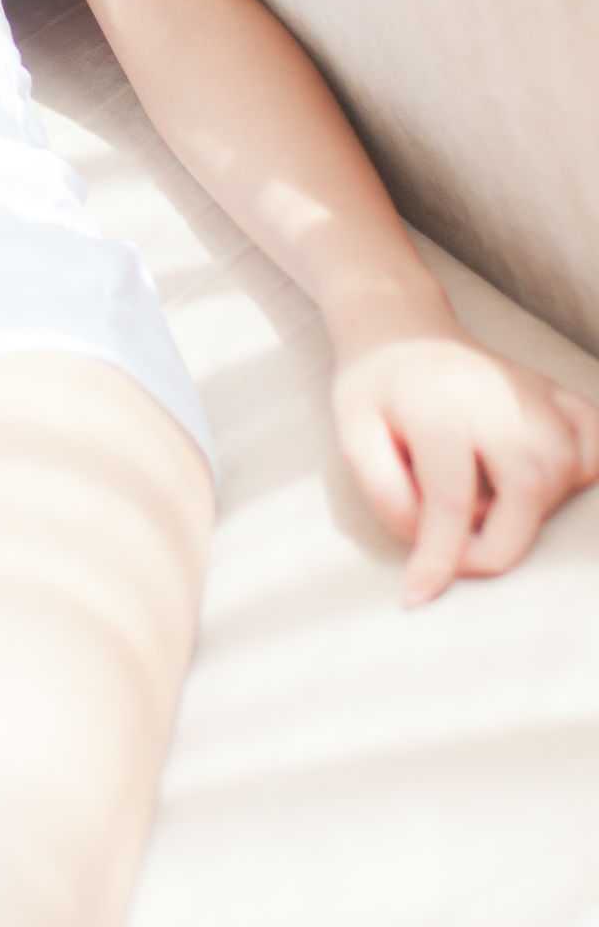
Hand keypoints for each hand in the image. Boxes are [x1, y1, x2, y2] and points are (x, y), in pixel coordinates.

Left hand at [330, 313, 598, 606]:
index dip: (439, 559)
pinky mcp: (558, 394)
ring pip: (565, 471)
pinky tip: (545, 481)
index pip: (450, 500)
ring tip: (487, 502)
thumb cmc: (374, 388)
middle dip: (500, 544)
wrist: (403, 329)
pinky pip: (594, 440)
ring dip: (533, 509)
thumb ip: (383, 489)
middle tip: (459, 553)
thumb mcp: (352, 433)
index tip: (418, 597)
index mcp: (439, 407)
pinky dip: (582, 469)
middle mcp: (499, 398)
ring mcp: (536, 394)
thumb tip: (425, 540)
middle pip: (528, 489)